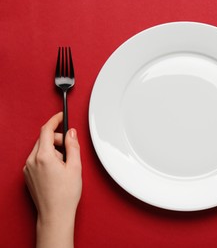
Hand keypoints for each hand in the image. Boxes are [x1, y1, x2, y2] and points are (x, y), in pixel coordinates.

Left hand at [24, 112, 81, 247]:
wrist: (55, 214)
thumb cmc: (65, 194)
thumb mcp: (75, 167)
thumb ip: (73, 146)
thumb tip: (71, 133)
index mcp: (44, 157)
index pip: (46, 130)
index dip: (55, 120)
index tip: (60, 116)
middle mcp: (32, 161)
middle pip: (44, 139)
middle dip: (57, 139)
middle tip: (70, 149)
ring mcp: (28, 168)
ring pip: (40, 149)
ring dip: (53, 149)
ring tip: (64, 165)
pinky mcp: (28, 175)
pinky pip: (37, 159)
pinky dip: (47, 158)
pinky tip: (57, 170)